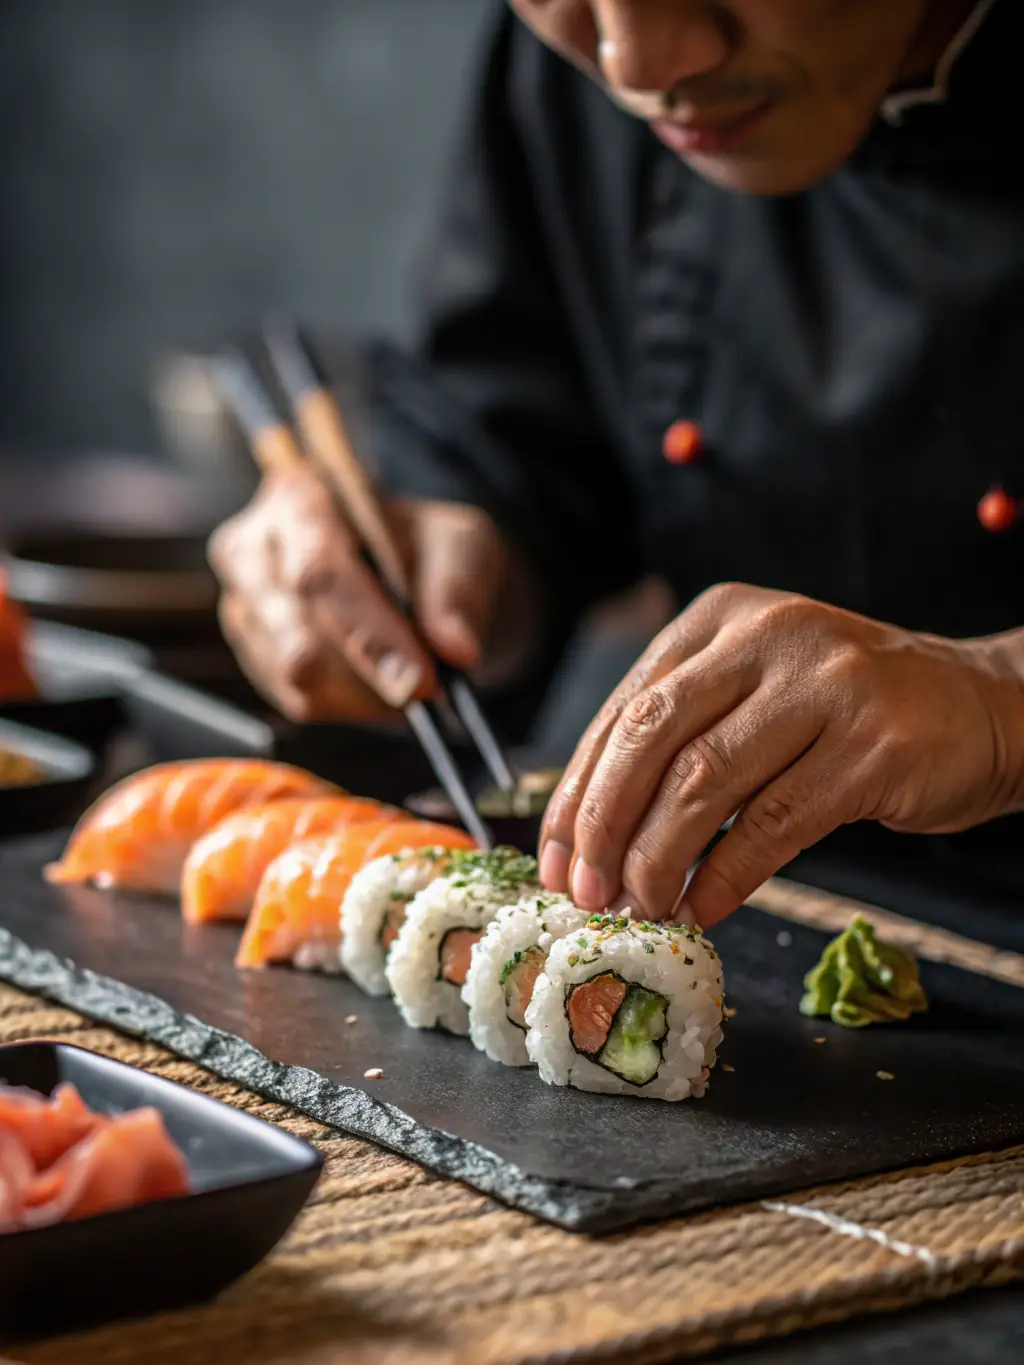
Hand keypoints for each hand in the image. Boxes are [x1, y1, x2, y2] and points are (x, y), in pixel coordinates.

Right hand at [209, 468, 508, 721]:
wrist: (412, 576)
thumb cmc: (430, 551)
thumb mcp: (464, 547)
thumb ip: (457, 590)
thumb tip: (456, 648)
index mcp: (300, 497)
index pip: (320, 572)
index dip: (370, 633)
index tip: (421, 680)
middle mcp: (253, 548)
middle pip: (296, 635)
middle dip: (370, 672)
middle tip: (429, 690)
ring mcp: (246, 605)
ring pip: (299, 676)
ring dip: (367, 691)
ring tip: (410, 674)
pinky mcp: (255, 655)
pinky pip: (301, 701)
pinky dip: (354, 704)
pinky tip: (381, 682)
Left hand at [539, 583, 1023, 928]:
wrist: (978, 705)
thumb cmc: (845, 710)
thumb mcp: (754, 692)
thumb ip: (679, 738)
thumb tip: (589, 832)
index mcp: (720, 619)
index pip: (625, 707)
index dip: (579, 789)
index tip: (556, 857)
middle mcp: (766, 637)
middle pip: (651, 735)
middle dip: (603, 823)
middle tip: (587, 891)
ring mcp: (824, 685)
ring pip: (705, 780)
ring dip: (658, 857)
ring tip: (641, 906)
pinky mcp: (873, 745)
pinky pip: (775, 822)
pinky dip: (726, 875)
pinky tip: (703, 907)